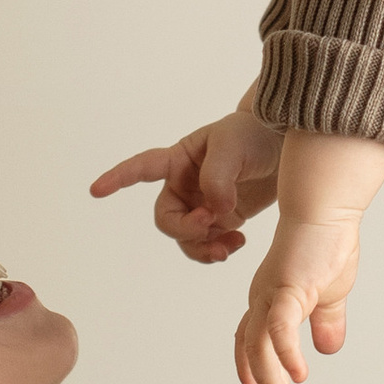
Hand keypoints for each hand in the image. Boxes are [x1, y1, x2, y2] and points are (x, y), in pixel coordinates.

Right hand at [91, 100, 281, 262]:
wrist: (287, 144)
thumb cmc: (255, 133)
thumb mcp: (232, 146)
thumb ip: (217, 178)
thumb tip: (215, 211)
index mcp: (179, 159)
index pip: (141, 169)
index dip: (117, 179)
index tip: (96, 190)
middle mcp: (186, 185)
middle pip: (167, 219)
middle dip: (185, 229)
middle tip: (210, 224)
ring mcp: (203, 204)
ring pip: (187, 238)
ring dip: (202, 247)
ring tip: (228, 245)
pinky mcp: (223, 219)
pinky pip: (209, 243)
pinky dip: (219, 249)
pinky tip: (236, 243)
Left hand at [236, 208, 363, 383]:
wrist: (327, 207)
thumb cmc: (327, 243)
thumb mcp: (330, 293)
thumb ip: (326, 321)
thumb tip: (327, 349)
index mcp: (269, 301)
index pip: (254, 345)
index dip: (257, 374)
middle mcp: (262, 300)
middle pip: (253, 353)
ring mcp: (271, 294)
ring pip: (260, 348)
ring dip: (273, 381)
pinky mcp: (286, 287)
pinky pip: (280, 328)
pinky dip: (285, 354)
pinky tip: (299, 374)